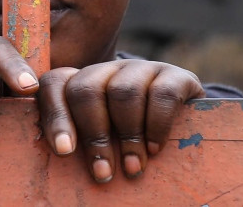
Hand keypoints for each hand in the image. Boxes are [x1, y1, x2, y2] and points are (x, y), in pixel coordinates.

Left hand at [37, 60, 204, 181]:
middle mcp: (108, 70)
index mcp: (82, 83)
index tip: (63, 150)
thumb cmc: (132, 145)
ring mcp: (141, 69)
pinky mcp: (176, 75)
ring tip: (133, 168)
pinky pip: (161, 94)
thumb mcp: (104, 143)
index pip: (55, 85)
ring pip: (123, 92)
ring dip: (127, 136)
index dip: (55, 116)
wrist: (187, 128)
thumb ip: (82, 145)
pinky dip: (156, 126)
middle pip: (86, 89)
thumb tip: (65, 163)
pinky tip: (156, 149)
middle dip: (93, 135)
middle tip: (103, 173)